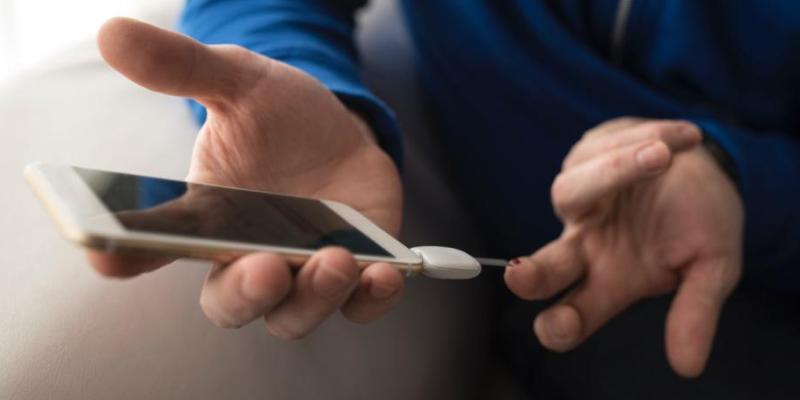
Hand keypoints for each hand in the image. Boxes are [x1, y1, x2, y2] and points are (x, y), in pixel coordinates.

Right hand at [87, 18, 404, 337]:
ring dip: (313, 297)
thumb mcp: (238, 84)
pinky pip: (360, 307)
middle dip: (246, 293)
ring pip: (295, 314)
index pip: (154, 247)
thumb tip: (113, 34)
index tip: (106, 256)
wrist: (340, 132)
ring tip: (335, 259)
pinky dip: (370, 299)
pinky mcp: (355, 274)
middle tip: (264, 266)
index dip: (126, 257)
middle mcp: (248, 258)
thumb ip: (183, 68)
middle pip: (232, 303)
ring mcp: (302, 272)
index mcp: (206, 220)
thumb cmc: (279, 118)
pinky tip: (383, 274)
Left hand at [504, 118, 743, 376]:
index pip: (574, 313)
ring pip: (571, 193)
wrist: (704, 166)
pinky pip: (599, 151)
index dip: (560, 325)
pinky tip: (681, 140)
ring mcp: (581, 201)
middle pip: (545, 266)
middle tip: (519, 275)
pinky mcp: (584, 158)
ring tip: (663, 157)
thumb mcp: (712, 267)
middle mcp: (586, 245)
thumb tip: (688, 367)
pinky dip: (639, 142)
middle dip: (531, 275)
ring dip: (614, 173)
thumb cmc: (702, 224)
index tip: (558, 327)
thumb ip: (695, 310)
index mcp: (612, 281)